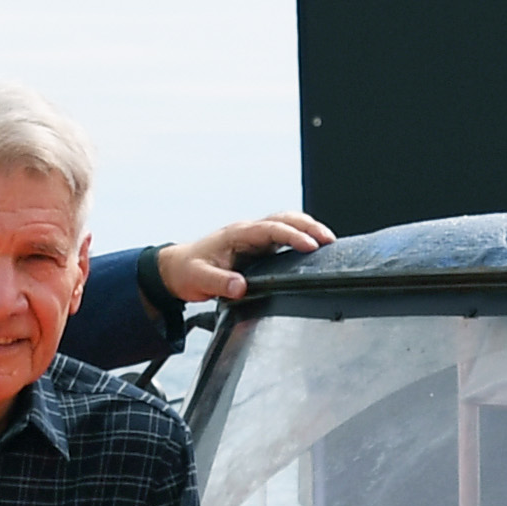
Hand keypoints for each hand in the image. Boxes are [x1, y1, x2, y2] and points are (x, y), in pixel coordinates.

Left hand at [154, 212, 332, 303]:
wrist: (177, 268)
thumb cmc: (187, 271)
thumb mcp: (200, 279)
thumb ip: (221, 283)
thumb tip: (241, 287)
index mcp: (236, 234)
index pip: (271, 229)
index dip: (293, 236)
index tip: (311, 245)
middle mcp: (248, 232)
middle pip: (284, 218)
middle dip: (308, 226)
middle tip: (329, 239)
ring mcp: (253, 237)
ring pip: (286, 222)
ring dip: (307, 227)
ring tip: (328, 240)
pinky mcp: (257, 246)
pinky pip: (283, 234)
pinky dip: (301, 235)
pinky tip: (313, 246)